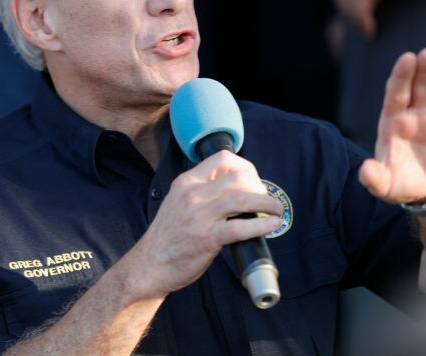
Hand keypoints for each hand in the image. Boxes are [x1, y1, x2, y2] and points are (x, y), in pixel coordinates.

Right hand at [132, 151, 282, 296]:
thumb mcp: (178, 202)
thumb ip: (201, 192)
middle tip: (266, 198)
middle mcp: (192, 194)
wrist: (149, 265)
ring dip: (266, 202)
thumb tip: (234, 189)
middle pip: (237, 176)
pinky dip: (262, 225)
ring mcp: (199, 216)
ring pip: (242, 197)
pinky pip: (240, 227)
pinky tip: (271, 225)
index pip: (221, 159)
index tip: (254, 179)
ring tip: (276, 209)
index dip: (245, 166)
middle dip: (259, 185)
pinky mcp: (206, 238)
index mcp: (186, 182)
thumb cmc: (167, 237)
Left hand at [360, 48, 425, 203]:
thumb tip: (365, 172)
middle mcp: (414, 114)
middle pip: (418, 86)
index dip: (401, 76)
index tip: (407, 58)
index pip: (395, 93)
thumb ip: (374, 178)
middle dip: (423, 69)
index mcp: (393, 120)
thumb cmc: (402, 183)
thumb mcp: (385, 185)